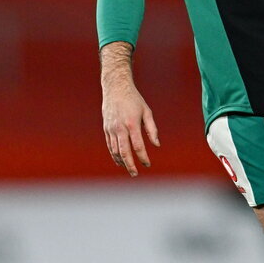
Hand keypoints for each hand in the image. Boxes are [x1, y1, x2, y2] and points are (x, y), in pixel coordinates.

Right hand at [100, 42, 159, 175]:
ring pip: (115, 150)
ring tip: (129, 169)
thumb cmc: (134, 99)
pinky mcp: (106, 128)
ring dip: (122, 161)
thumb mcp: (147, 112)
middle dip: (130, 165)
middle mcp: (120, 128)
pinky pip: (109, 145)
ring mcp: (111, 129)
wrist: (115, 88)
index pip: (138, 146)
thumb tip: (157, 145)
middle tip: (135, 174)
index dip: (143, 157)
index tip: (148, 164)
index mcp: (132, 124)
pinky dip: (114, 154)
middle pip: (124, 152)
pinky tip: (119, 160)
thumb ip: (152, 129)